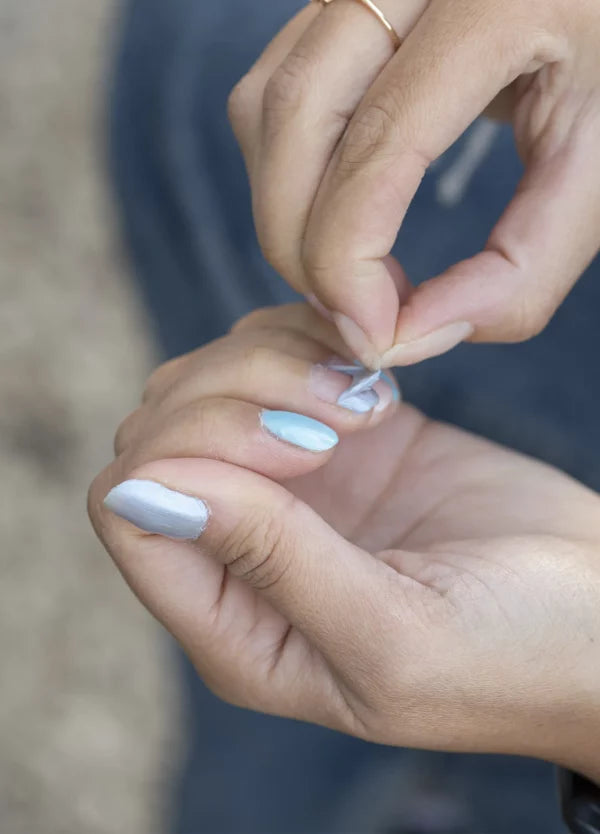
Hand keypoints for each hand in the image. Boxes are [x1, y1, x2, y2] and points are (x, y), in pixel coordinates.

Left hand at [89, 304, 599, 780]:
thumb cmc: (511, 653)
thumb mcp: (391, 636)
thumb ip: (270, 564)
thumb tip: (143, 492)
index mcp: (235, 624)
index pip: (130, 513)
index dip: (190, 456)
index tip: (307, 453)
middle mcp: (243, 548)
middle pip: (160, 431)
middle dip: (237, 396)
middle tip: (348, 418)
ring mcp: (288, 483)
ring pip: (209, 379)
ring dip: (277, 363)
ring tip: (373, 401)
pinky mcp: (339, 430)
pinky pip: (276, 352)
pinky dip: (310, 338)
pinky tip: (376, 378)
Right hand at [228, 0, 599, 366]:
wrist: (595, 2)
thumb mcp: (597, 173)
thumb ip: (522, 269)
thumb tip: (411, 335)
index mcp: (498, 1)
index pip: (377, 140)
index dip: (348, 258)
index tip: (372, 336)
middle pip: (293, 116)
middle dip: (298, 243)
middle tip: (352, 315)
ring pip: (266, 106)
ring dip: (286, 211)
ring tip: (351, 269)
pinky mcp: (341, 5)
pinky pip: (273, 93)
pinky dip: (287, 174)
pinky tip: (340, 213)